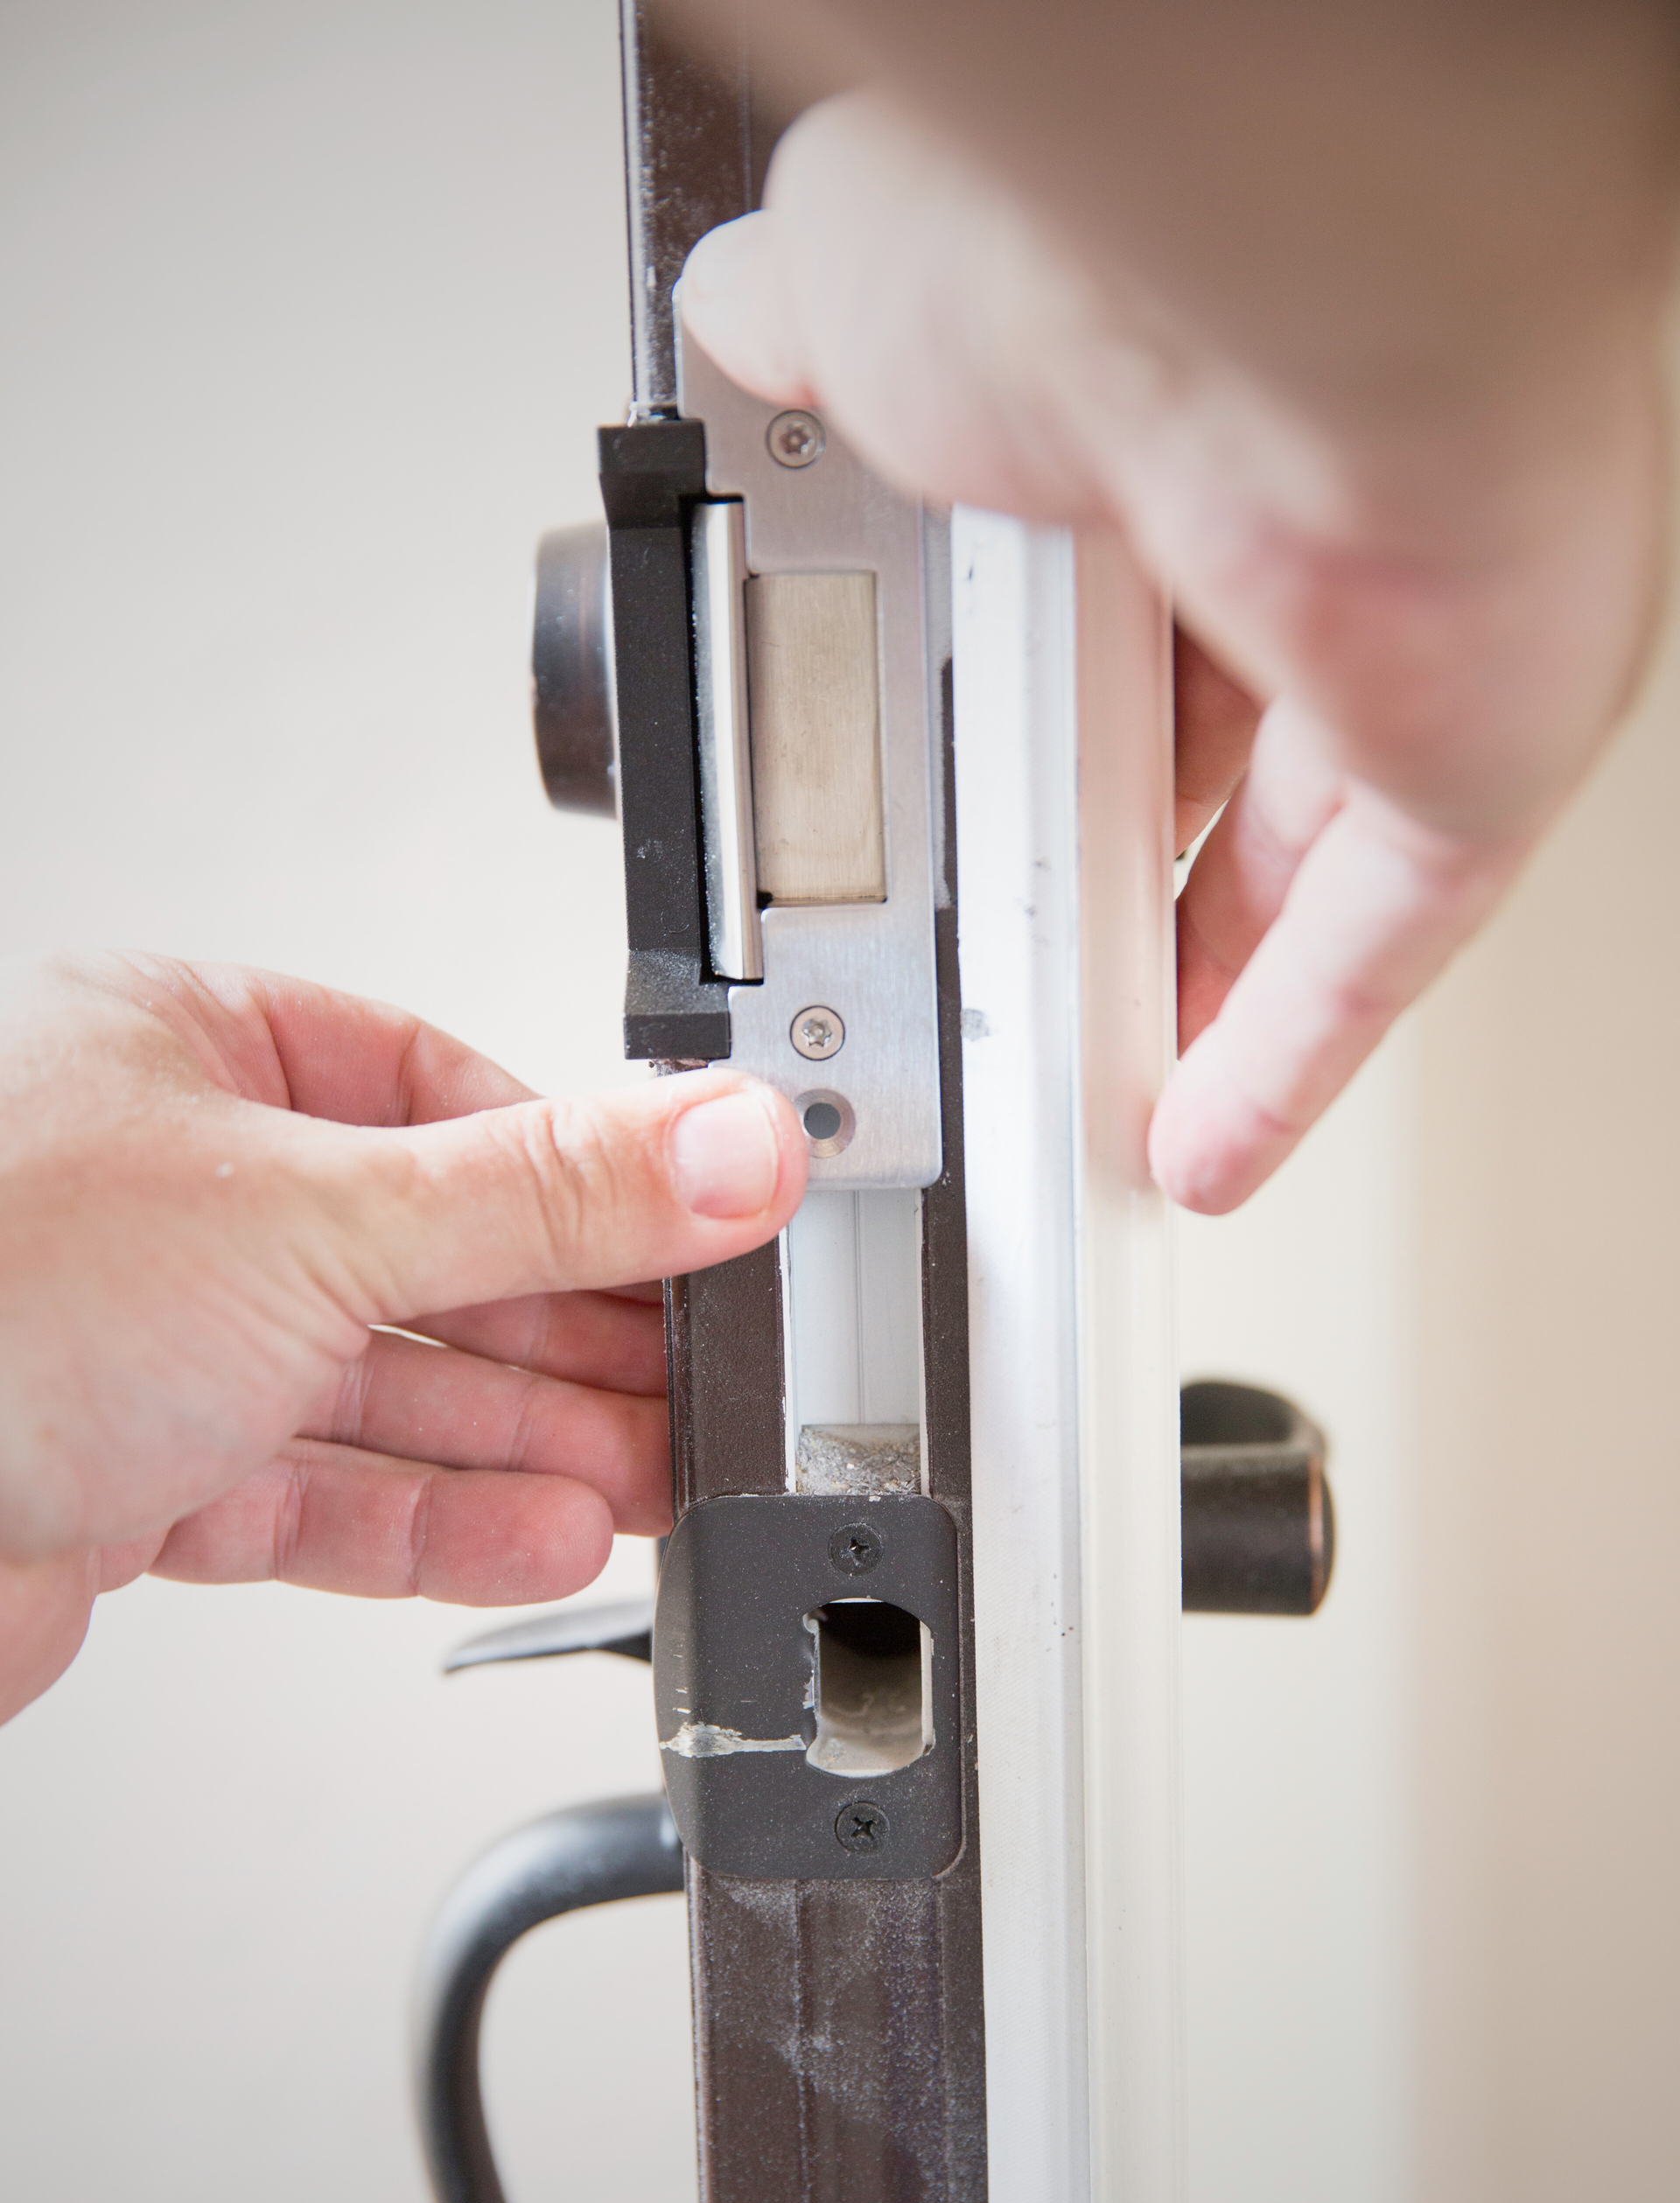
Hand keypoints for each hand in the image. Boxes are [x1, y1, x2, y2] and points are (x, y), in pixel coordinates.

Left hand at [0, 955, 806, 1723]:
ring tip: (649, 1484)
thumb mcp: (313, 1215)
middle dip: (570, 1339)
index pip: (446, 1098)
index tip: (697, 1234)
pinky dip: (430, 1523)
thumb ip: (541, 1194)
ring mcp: (149, 1342)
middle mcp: (171, 1193)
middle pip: (428, 1259)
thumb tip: (727, 1140)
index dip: (583, 1178)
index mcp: (196, 1055)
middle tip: (698, 1389)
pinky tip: (533, 1537)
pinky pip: (319, 1494)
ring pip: (382, 1390)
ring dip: (523, 1447)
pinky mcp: (133, 1480)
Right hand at [681, 34, 1675, 1208]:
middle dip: (1095, 885)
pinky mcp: (1465, 759)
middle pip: (1195, 764)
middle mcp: (1293, 529)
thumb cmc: (1082, 236)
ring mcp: (1395, 650)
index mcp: (1151, 419)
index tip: (946, 823)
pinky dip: (1282, 1059)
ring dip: (1183, 996)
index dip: (1015, 732)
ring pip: (1291, 875)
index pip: (1087, 612)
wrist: (1255, 271)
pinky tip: (1199, 1140)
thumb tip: (751, 347)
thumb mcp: (847, 285)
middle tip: (997, 967)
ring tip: (1078, 1081)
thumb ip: (803, 346)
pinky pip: (1375, 951)